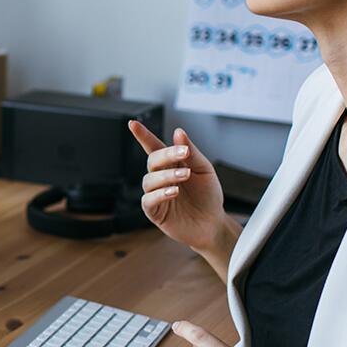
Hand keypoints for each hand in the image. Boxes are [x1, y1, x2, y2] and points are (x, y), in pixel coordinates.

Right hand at [127, 122, 227, 252]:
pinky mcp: (155, 212)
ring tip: (184, 177)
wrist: (213, 223)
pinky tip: (173, 192)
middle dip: (166, 155)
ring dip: (166, 176)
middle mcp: (161, 177)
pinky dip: (159, 194)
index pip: (154, 146)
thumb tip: (178, 132)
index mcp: (171, 164)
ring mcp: (156, 194)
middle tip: (183, 155)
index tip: (133, 123)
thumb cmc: (208, 195)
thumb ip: (190, 152)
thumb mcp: (204, 169)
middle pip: (152, 161)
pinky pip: (148, 200)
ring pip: (149, 180)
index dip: (142, 135)